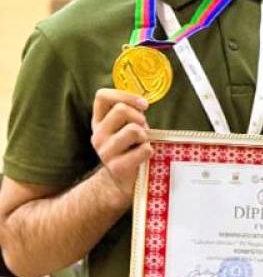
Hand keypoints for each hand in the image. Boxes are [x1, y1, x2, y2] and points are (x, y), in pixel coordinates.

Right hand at [91, 88, 150, 203]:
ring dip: (145, 135)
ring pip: (133, 129)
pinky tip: (143, 157)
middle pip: (121, 109)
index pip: (102, 96)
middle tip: (142, 130)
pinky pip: (143, 149)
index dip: (125, 95)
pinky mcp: (117, 167)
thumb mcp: (125, 126)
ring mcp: (105, 152)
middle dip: (139, 117)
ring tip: (142, 144)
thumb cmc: (130, 148)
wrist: (122, 181)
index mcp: (98, 122)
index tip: (143, 105)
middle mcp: (98, 135)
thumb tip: (142, 102)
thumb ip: (130, 112)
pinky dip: (149, 151)